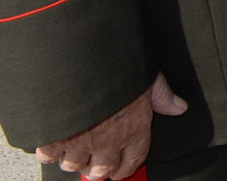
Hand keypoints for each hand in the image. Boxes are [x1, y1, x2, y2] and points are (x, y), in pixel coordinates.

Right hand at [32, 72, 184, 177]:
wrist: (77, 57)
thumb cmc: (114, 64)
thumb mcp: (147, 75)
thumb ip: (161, 95)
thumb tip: (177, 107)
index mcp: (133, 127)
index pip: (133, 160)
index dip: (126, 167)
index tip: (122, 168)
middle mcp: (107, 140)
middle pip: (102, 170)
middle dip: (100, 168)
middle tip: (97, 162)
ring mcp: (78, 142)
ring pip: (74, 165)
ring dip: (75, 159)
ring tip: (76, 148)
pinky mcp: (51, 139)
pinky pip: (48, 157)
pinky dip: (49, 152)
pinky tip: (54, 141)